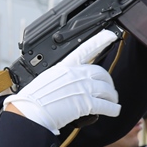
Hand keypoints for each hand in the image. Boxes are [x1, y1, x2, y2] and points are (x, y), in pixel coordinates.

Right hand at [4, 30, 120, 134]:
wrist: (31, 111)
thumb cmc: (33, 98)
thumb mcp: (46, 79)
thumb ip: (60, 78)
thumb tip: (66, 84)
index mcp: (64, 66)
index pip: (85, 49)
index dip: (100, 40)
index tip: (110, 35)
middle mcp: (75, 74)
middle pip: (101, 73)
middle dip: (108, 82)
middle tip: (109, 88)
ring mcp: (82, 88)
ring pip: (106, 89)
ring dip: (112, 96)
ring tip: (113, 100)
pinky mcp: (86, 103)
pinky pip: (106, 105)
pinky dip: (112, 108)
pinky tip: (114, 110)